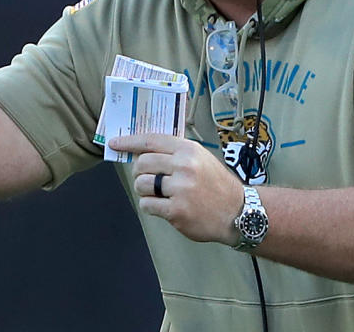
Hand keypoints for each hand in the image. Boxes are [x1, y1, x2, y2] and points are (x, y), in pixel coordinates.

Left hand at [109, 133, 243, 245]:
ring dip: (145, 191)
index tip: (115, 143)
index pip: (150, 141)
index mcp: (188, 150)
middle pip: (142, 164)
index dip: (129, 141)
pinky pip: (147, 205)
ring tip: (160, 194)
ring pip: (142, 185)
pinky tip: (165, 207)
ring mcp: (180, 189)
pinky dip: (151, 206)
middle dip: (140, 172)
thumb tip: (142, 150)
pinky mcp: (177, 211)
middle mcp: (184, 167)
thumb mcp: (200, 158)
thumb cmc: (215, 184)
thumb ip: (174, 152)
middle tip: (148, 179)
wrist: (238, 212)